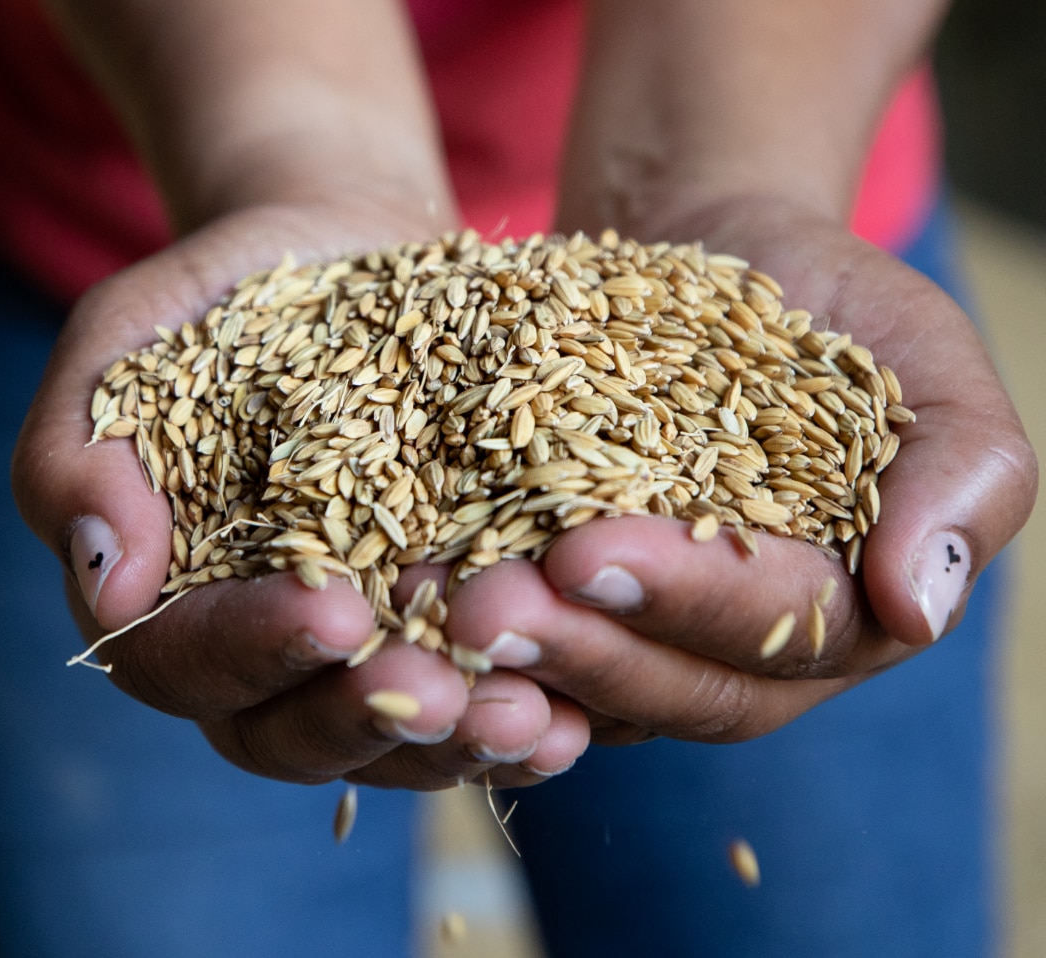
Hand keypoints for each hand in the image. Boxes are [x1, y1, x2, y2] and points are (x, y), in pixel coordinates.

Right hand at [12, 205, 588, 788]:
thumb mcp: (130, 342)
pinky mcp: (452, 616)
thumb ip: (80, 453)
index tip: (329, 614)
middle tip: (442, 696)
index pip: (185, 663)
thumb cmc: (226, 297)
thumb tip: (104, 580)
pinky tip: (578, 709)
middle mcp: (271, 644)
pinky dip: (527, 707)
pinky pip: (482, 686)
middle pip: (298, 731)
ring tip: (535, 722)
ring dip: (465, 742)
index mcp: (177, 596)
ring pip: (401, 734)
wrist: (348, 257)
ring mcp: (370, 640)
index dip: (252, 652)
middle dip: (371, 721)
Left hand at [441, 197, 1037, 744]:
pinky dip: (476, 620)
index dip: (690, 600)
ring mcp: (659, 632)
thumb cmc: (828, 300)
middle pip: (675, 682)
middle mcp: (749, 647)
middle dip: (583, 650)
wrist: (711, 255)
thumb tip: (921, 609)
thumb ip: (962, 473)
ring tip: (435, 615)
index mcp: (846, 609)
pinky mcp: (583, 602)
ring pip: (595, 679)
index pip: (778, 630)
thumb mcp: (923, 357)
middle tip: (485, 613)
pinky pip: (538, 631)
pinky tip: (408, 593)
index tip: (591, 550)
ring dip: (515, 658)